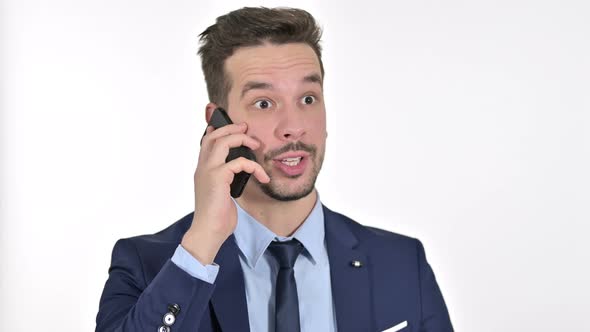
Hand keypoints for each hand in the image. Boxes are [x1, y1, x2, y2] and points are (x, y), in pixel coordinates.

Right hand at [181, 122, 269, 263]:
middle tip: (246, 127)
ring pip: (222, 142)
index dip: (216, 131)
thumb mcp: (222, 194)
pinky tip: (262, 176)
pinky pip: (239, 162)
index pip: (205, 143)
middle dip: (231, 128)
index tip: (228, 125)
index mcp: (202, 171)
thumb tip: (239, 173)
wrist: (208, 231)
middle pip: (213, 136)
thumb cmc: (217, 217)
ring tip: (256, 144)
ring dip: (241, 139)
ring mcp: (208, 171)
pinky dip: (254, 166)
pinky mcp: (218, 177)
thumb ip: (227, 180)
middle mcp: (202, 168)